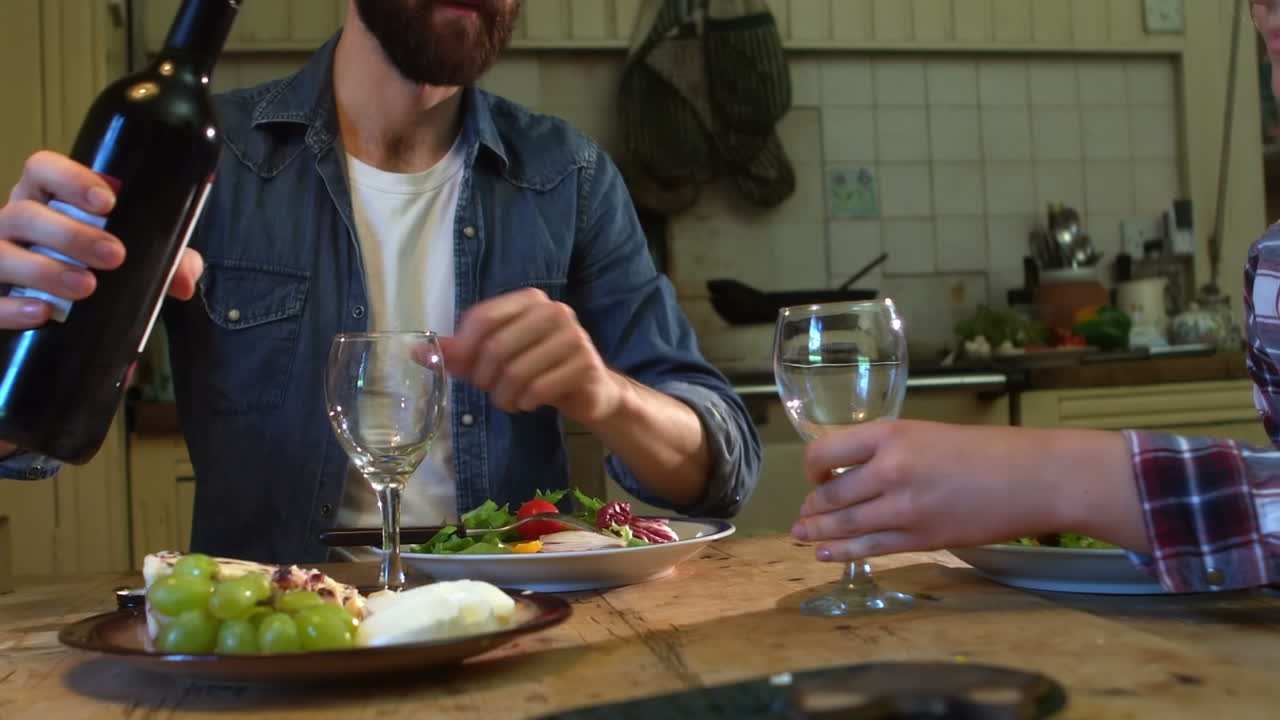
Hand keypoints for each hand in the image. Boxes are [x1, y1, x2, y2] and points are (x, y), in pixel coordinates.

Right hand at [0, 151, 204, 457]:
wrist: (59, 317)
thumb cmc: (93, 269)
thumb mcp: (134, 260)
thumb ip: (166, 262)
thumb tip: (186, 282)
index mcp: (45, 200)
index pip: (42, 169)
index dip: (70, 177)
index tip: (109, 201)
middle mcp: (13, 224)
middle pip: (25, 214)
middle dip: (70, 233)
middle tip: (114, 256)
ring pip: (2, 254)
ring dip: (45, 269)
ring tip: (86, 287)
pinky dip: (13, 307)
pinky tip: (42, 313)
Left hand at [440, 287, 623, 423]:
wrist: (590, 389)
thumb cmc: (538, 367)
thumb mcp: (498, 356)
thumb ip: (462, 352)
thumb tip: (417, 351)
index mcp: (529, 299)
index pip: (482, 317)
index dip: (463, 348)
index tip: (461, 370)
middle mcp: (554, 310)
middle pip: (496, 347)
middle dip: (484, 378)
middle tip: (489, 391)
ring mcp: (573, 336)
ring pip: (516, 372)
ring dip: (504, 396)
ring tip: (508, 401)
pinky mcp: (585, 364)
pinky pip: (539, 389)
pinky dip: (526, 403)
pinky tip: (528, 403)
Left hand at [790, 419, 1141, 561]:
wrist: (1032, 478)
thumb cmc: (984, 451)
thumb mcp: (926, 434)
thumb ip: (886, 451)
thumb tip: (849, 471)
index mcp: (890, 436)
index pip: (824, 453)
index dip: (811, 469)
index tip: (815, 475)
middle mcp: (890, 471)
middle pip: (830, 495)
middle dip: (812, 506)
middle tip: (805, 512)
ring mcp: (904, 509)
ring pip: (844, 525)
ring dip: (818, 532)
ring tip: (802, 534)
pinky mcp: (920, 539)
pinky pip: (869, 549)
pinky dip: (842, 552)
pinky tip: (826, 553)